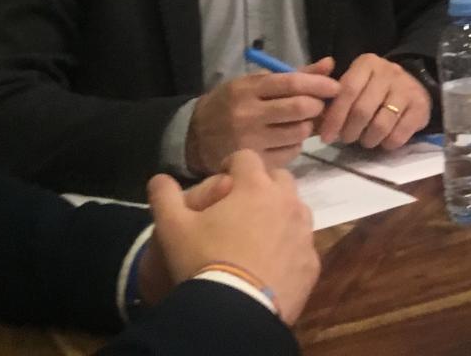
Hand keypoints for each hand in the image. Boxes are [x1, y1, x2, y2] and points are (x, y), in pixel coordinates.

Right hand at [142, 150, 319, 324]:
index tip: (222, 179)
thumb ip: (164, 197)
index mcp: (254, 187)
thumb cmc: (203, 261)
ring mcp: (303, 232)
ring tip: (258, 234)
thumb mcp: (172, 228)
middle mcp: (286, 202)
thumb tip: (158, 179)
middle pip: (278, 178)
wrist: (234, 313)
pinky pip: (302, 245)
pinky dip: (289, 248)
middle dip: (261, 185)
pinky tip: (271, 264)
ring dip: (280, 213)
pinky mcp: (311, 263)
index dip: (232, 164)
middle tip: (241, 206)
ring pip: (296, 210)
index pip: (246, 157)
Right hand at [186, 61, 341, 172]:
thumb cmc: (231, 104)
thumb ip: (294, 75)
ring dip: (308, 126)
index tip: (334, 87)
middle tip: (319, 106)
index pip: (292, 83)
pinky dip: (296, 144)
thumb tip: (329, 64)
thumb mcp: (254, 83)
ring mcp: (250, 141)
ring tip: (301, 122)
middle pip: (299, 108)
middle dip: (318, 106)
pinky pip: (291, 152)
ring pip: (299, 132)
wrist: (196, 137)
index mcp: (247, 88)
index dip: (319, 84)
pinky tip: (287, 138)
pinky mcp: (255, 162)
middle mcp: (248, 114)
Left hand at [316, 53, 429, 149]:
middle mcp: (388, 72)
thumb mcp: (354, 82)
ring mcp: (407, 89)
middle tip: (346, 139)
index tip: (326, 136)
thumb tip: (313, 113)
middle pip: (362, 110)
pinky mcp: (421, 107)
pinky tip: (383, 141)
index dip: (334, 116)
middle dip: (349, 131)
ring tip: (365, 140)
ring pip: (380, 125)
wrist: (412, 84)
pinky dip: (387, 144)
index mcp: (367, 64)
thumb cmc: (373, 88)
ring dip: (368, 140)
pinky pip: (399, 135)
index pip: (347, 90)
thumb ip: (331, 95)